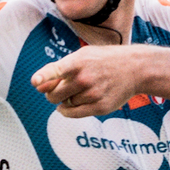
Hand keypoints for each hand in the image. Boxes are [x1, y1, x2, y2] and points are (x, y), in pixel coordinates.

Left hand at [30, 45, 153, 117]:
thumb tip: (38, 86)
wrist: (134, 69)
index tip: (35, 81)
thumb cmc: (103, 61)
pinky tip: (70, 105)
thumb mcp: (82, 56)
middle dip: (52, 93)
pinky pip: (73, 114)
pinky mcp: (100, 107)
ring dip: (66, 100)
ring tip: (80, 90)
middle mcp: (84, 79)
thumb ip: (59, 69)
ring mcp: (93, 94)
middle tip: (61, 88)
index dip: (44, 76)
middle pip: (53, 95)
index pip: (57, 69)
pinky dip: (67, 111)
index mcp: (78, 62)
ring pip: (64, 105)